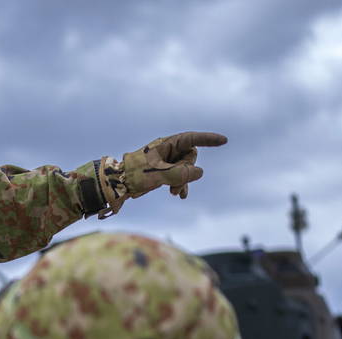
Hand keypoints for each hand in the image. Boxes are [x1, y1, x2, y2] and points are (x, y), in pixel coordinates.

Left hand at [98, 131, 226, 214]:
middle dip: (187, 172)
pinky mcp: (163, 173)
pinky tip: (179, 196)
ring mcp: (166, 162)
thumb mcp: (159, 174)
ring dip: (183, 181)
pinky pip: (178, 177)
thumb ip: (180, 173)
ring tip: (175, 194)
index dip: (208, 139)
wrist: (117, 185)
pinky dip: (179, 185)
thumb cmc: (134, 175)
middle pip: (190, 159)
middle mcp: (167, 151)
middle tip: (175, 186)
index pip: (192, 139)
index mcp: (166, 144)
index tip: (223, 141)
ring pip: (185, 170)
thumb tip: (199, 173)